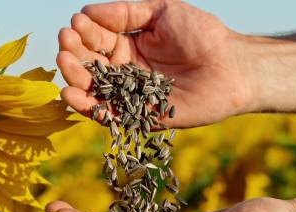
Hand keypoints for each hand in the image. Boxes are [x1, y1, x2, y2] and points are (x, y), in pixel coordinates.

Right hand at [57, 0, 253, 127]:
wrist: (232, 67)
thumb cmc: (202, 34)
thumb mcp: (162, 11)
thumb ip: (125, 12)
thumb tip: (87, 12)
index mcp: (127, 44)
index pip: (95, 38)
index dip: (82, 32)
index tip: (74, 24)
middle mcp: (123, 70)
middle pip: (88, 63)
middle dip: (73, 52)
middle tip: (65, 42)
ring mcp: (129, 95)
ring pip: (91, 88)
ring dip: (73, 76)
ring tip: (64, 61)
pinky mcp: (137, 116)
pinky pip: (107, 114)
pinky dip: (86, 107)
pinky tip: (70, 94)